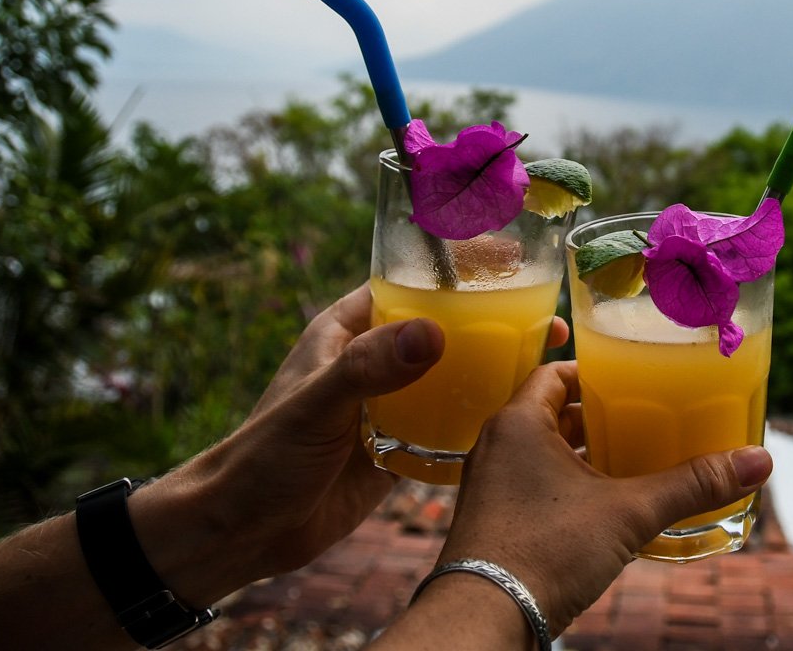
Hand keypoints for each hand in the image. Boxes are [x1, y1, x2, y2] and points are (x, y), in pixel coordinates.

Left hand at [132, 283, 570, 603]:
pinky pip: (449, 423)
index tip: (511, 259)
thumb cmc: (263, 458)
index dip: (458, 267)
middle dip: (495, 321)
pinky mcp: (398, 447)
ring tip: (549, 365)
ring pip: (453, 375)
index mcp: (346, 331)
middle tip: (549, 320)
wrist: (243, 533)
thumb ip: (369, 368)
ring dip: (496, 369)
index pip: (409, 281)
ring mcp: (389, 405)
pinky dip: (482, 419)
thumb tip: (434, 332)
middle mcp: (372, 361)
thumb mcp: (317, 404)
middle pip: (444, 327)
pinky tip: (522, 419)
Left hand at [375, 361, 772, 645]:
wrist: (487, 618)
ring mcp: (491, 486)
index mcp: (518, 422)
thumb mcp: (630, 511)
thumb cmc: (546, 551)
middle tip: (642, 416)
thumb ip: (693, 484)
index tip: (631, 378)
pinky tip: (604, 505)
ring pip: (543, 453)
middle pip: (552, 412)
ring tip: (631, 459)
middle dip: (596, 416)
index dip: (594, 372)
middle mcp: (497, 446)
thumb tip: (758, 461)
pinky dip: (567, 487)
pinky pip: (533, 486)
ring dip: (583, 454)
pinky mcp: (494, 521)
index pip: (555, 373)